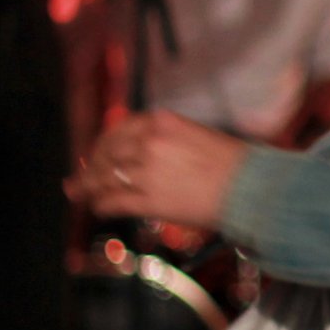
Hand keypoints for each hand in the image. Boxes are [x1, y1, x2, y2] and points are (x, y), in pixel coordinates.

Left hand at [74, 109, 249, 228]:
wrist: (251, 189)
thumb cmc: (233, 163)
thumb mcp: (197, 135)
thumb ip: (166, 138)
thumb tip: (141, 152)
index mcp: (162, 122)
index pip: (119, 129)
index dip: (103, 143)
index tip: (96, 151)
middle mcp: (149, 143)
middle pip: (107, 153)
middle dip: (89, 165)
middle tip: (80, 176)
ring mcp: (147, 172)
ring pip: (104, 178)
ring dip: (88, 186)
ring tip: (78, 193)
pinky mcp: (150, 201)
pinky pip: (114, 202)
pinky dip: (101, 205)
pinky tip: (97, 207)